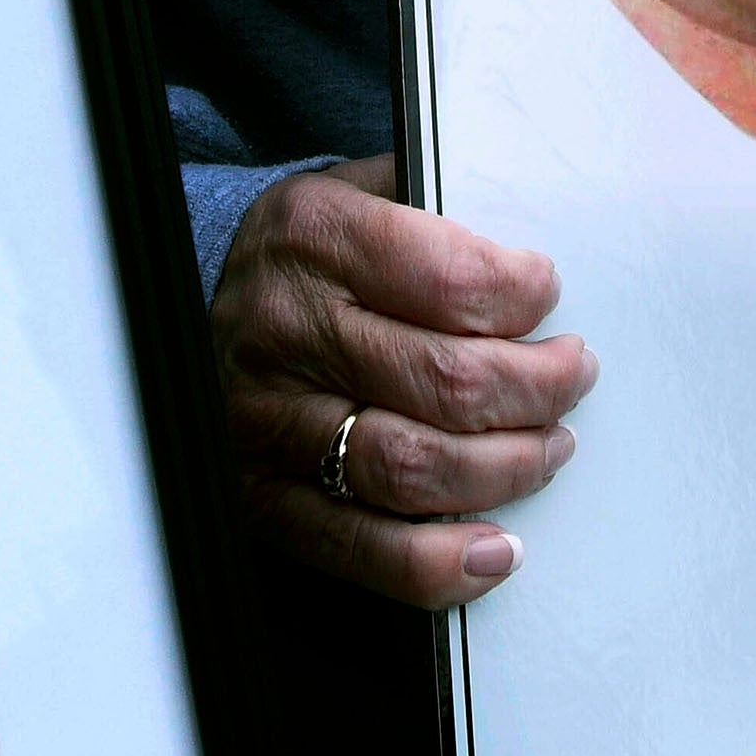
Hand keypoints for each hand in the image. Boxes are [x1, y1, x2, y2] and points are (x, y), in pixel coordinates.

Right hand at [210, 160, 592, 609]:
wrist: (182, 311)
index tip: (548, 298)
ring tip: (550, 446)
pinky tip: (497, 548)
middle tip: (572, 377)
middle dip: (540, 387)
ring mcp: (272, 422)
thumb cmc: (309, 259)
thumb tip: (538, 264)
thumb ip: (439, 211)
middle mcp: (287, 330)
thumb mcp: (357, 193)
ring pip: (416, 468)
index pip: (452, 280)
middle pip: (449, 380)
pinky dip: (442, 561)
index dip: (524, 296)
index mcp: (316, 236)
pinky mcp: (265, 496)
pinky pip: (364, 547)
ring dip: (510, 468)